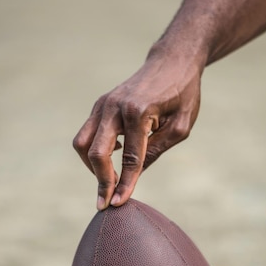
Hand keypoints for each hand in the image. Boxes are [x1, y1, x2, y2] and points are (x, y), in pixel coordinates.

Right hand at [73, 50, 202, 209]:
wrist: (172, 60)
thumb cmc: (182, 94)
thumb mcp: (180, 126)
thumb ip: (156, 151)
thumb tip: (133, 177)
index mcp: (139, 111)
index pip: (129, 158)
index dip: (124, 185)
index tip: (117, 205)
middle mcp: (114, 106)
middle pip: (95, 152)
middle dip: (100, 180)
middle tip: (105, 202)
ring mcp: (103, 104)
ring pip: (83, 144)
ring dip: (92, 167)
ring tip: (109, 181)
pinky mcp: (99, 105)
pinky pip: (88, 135)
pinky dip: (95, 152)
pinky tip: (113, 159)